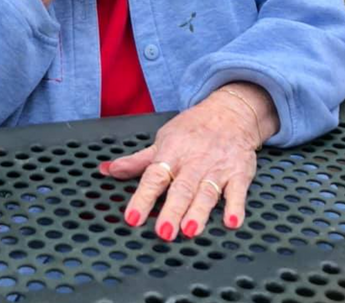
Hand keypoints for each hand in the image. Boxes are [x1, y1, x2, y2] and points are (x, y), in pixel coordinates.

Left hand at [99, 86, 274, 239]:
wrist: (229, 112)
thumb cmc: (192, 129)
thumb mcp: (162, 140)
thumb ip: (136, 161)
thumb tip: (105, 170)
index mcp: (171, 153)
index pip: (154, 176)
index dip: (142, 197)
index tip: (132, 218)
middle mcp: (193, 162)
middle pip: (181, 188)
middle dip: (172, 210)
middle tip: (163, 232)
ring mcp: (217, 168)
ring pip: (206, 192)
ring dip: (199, 211)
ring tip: (190, 230)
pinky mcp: (239, 173)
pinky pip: (238, 192)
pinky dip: (236, 207)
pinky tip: (232, 222)